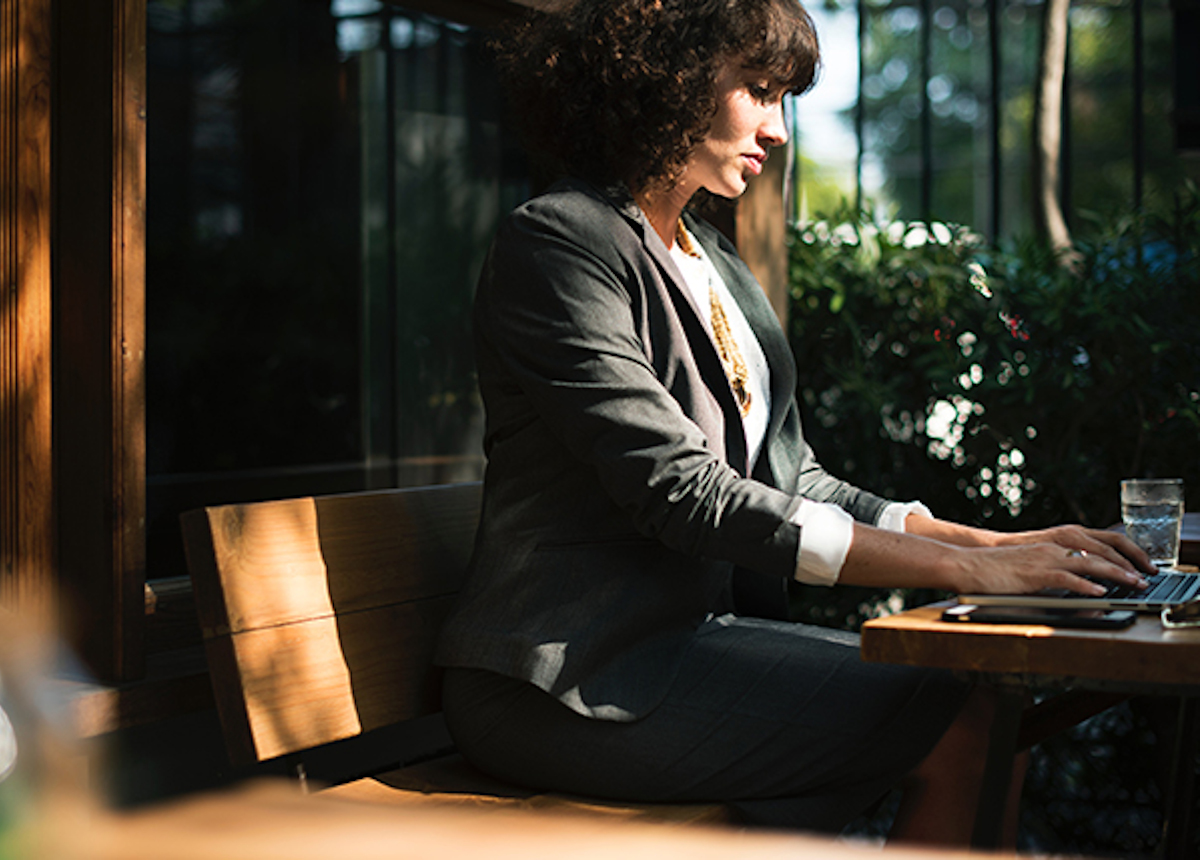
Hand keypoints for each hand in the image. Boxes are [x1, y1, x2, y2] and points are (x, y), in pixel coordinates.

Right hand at [952, 539, 1150, 596]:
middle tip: (1143, 579)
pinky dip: (1086, 585)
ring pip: (1088, 564)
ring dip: (1114, 575)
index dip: (1118, 557)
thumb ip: (1051, 573)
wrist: (968, 565)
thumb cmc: (994, 570)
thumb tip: (1072, 586)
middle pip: (1098, 554)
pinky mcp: (1034, 574)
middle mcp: (1051, 549)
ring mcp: (1043, 560)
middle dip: (1124, 566)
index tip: (1134, 569)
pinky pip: (1066, 578)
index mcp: (1051, 547)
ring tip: (1132, 584)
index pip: (1092, 547)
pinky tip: (1099, 593)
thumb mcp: (1028, 568)